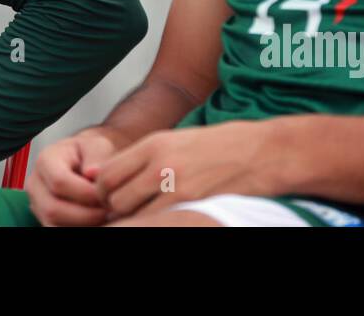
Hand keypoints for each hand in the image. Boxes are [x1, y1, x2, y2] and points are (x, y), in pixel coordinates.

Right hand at [27, 127, 124, 226]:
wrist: (84, 161)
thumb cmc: (92, 153)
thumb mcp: (97, 146)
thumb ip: (97, 156)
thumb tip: (93, 174)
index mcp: (46, 160)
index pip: (59, 182)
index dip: (86, 193)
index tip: (108, 195)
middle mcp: (35, 184)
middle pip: (53, 209)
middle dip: (86, 214)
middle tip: (109, 211)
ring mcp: (37, 204)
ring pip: (54, 225)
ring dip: (83, 225)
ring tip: (103, 215)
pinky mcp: (44, 220)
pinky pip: (57, 231)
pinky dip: (79, 229)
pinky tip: (96, 222)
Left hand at [93, 121, 283, 220]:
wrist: (261, 152)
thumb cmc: (221, 147)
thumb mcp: (177, 140)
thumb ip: (143, 156)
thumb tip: (106, 173)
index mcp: (153, 143)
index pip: (107, 173)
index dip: (103, 191)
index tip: (110, 198)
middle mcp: (159, 163)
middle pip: (114, 196)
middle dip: (114, 209)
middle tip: (125, 212)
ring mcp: (175, 185)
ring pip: (132, 214)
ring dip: (133, 218)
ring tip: (144, 216)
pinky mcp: (191, 202)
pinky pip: (156, 221)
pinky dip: (153, 223)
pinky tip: (162, 219)